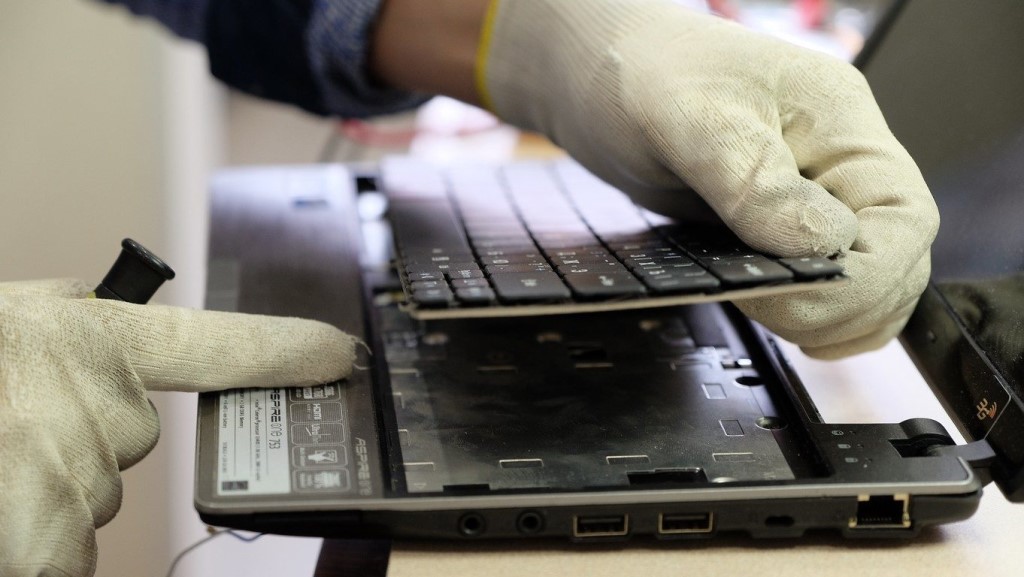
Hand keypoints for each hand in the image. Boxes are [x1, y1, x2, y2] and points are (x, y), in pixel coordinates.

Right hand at [0, 279, 355, 576]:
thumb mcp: (14, 325)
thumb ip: (75, 342)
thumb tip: (114, 363)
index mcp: (95, 338)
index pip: (220, 343)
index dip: (286, 350)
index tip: (342, 355)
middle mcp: (100, 403)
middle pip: (129, 447)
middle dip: (76, 446)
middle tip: (7, 429)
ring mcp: (75, 471)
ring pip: (89, 502)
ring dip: (41, 495)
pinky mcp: (44, 532)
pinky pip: (62, 552)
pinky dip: (30, 542)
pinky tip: (2, 502)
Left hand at [474, 0, 938, 357]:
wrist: (599, 77)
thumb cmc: (641, 76)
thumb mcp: (693, 121)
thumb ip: (755, 183)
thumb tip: (821, 244)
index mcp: (843, 125)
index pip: (905, 222)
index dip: (862, 279)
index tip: (790, 296)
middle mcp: (841, 166)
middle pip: (897, 264)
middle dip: (841, 306)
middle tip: (763, 307)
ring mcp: (814, 201)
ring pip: (867, 285)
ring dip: (826, 318)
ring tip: (759, 306)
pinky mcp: (777, 231)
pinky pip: (822, 287)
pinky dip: (805, 314)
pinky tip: (766, 309)